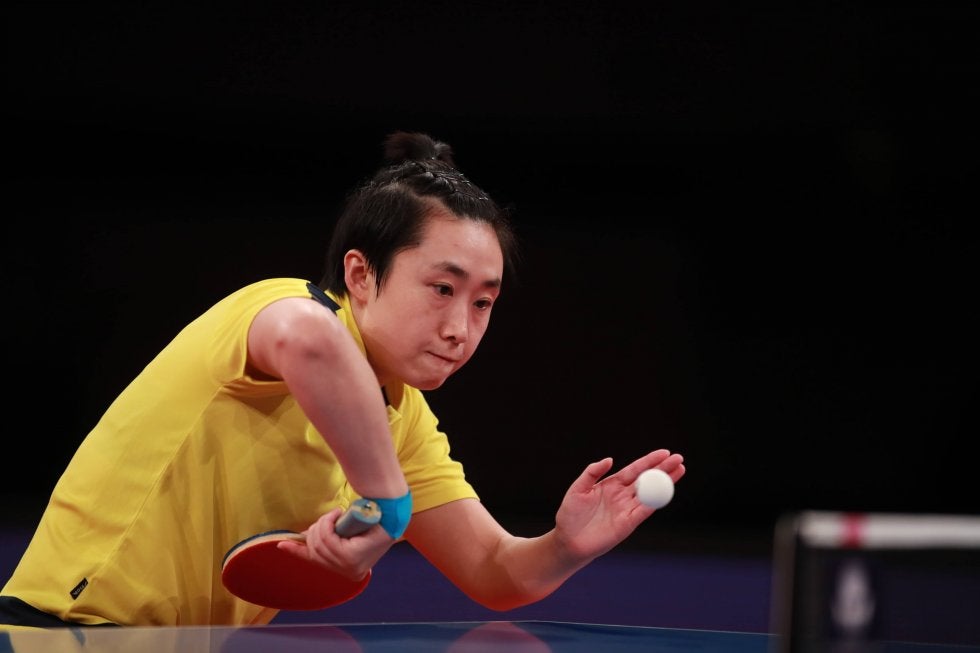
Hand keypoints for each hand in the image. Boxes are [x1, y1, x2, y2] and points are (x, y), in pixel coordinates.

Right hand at [276, 507, 394, 580]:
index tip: (281, 544)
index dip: (297, 551)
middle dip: (317, 530)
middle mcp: (348, 573)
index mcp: (348, 570)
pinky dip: (328, 523)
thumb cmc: (372, 523)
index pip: (316, 561)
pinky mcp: (351, 558)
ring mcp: (349, 568)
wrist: (391, 514)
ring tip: (336, 514)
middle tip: (330, 517)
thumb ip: (329, 538)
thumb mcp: (348, 533)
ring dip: (325, 523)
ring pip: (320, 542)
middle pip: (315, 550)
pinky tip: (336, 514)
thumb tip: (302, 538)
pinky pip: (327, 538)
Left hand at [553, 449, 685, 562]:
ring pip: (651, 493)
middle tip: (680, 458)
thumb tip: (610, 459)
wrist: (568, 540)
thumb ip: (592, 472)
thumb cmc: (570, 514)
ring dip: (665, 482)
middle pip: (647, 479)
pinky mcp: (628, 524)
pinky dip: (655, 501)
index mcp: (612, 484)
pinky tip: (666, 491)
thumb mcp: (578, 488)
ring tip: (680, 470)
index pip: (635, 469)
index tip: (665, 452)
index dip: (650, 461)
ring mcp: (627, 509)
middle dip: (664, 469)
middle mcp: (623, 495)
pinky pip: (644, 510)